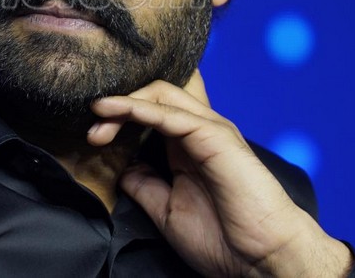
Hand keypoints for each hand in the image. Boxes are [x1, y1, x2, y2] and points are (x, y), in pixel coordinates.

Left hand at [87, 72, 350, 277]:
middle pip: (153, 94)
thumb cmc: (223, 239)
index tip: (92, 137)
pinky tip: (116, 113)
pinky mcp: (215, 136)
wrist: (262, 260)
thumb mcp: (167, 210)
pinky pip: (171, 113)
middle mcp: (198, 130)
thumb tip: (121, 169)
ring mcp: (209, 129)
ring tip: (97, 116)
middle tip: (92, 129)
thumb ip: (145, 185)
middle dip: (117, 105)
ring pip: (161, 94)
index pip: (149, 110)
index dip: (118, 115)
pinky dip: (140, 109)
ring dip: (124, 102)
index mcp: (187, 145)